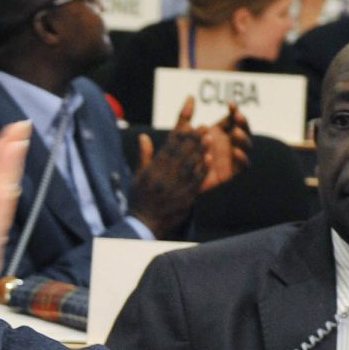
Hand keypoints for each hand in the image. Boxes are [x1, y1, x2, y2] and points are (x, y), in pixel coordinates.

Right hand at [130, 102, 249, 235]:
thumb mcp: (138, 176)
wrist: (144, 224)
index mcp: (153, 170)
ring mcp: (175, 188)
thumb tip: (143, 136)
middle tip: (203, 127)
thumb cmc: (140, 198)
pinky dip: (203, 170)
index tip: (188, 125)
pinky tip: (209, 159)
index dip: (179, 136)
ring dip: (200, 151)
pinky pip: (195, 182)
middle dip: (193, 140)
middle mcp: (164, 177)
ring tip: (209, 138)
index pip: (168, 149)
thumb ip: (144, 155)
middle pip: (181, 155)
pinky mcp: (185, 198)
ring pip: (190, 166)